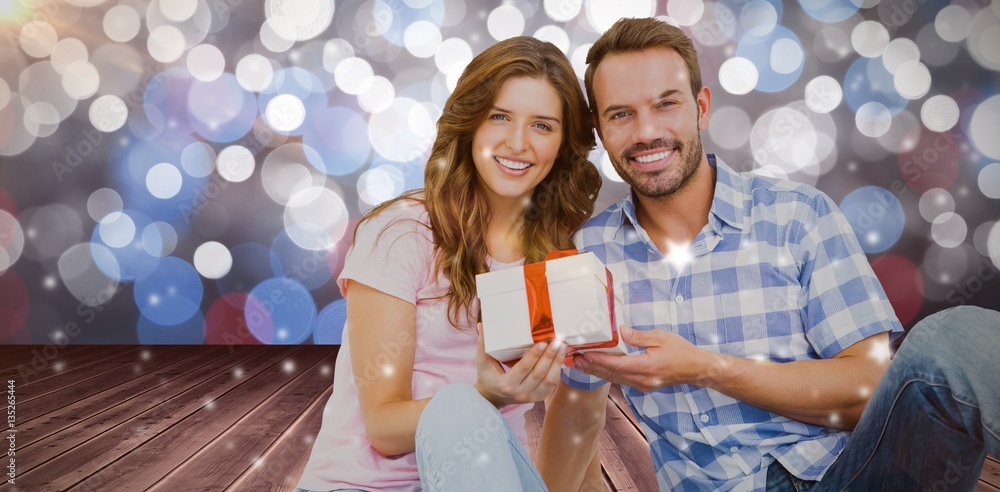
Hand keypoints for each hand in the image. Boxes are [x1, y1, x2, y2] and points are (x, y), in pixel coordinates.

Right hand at [474, 323, 567, 407]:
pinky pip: (552, 385)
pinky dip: (557, 371)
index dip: (534, 356)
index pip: (523, 368)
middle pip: (539, 374)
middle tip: (557, 342)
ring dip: (557, 363)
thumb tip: (482, 325)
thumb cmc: (487, 376)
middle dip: (550, 357)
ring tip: (562, 347)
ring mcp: (530, 397)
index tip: (542, 343)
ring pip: (549, 381)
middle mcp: (520, 393)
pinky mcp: (538, 398)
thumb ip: (483, 344)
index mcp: (506, 384)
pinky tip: (560, 358)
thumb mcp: (482, 362)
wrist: (492, 398)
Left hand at [571, 325, 716, 391]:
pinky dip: (608, 374)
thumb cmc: (681, 351)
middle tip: (575, 361)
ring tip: (580, 365)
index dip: (600, 361)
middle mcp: (643, 380)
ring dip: (597, 372)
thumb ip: (639, 336)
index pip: (618, 365)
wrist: (696, 369)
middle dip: (592, 368)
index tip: (585, 356)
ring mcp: (643, 385)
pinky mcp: (643, 385)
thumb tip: (621, 331)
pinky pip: (622, 380)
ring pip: (615, 379)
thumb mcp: (661, 337)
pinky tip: (598, 369)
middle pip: (612, 375)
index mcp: (647, 367)